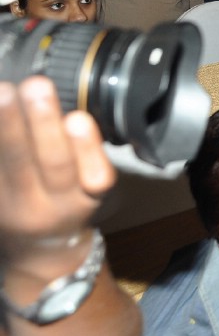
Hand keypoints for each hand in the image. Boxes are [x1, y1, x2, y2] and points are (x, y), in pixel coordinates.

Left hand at [0, 77, 112, 271]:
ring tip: (6, 91)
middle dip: (43, 124)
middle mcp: (53, 206)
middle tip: (37, 86)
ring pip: (14, 165)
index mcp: (86, 199)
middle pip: (50, 164)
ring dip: (9, 126)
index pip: (93, 176)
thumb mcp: (89, 189)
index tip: (79, 118)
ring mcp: (17, 207)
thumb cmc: (67, 205)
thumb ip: (84, 156)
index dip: (86, 148)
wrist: (37, 249)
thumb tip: (70, 107)